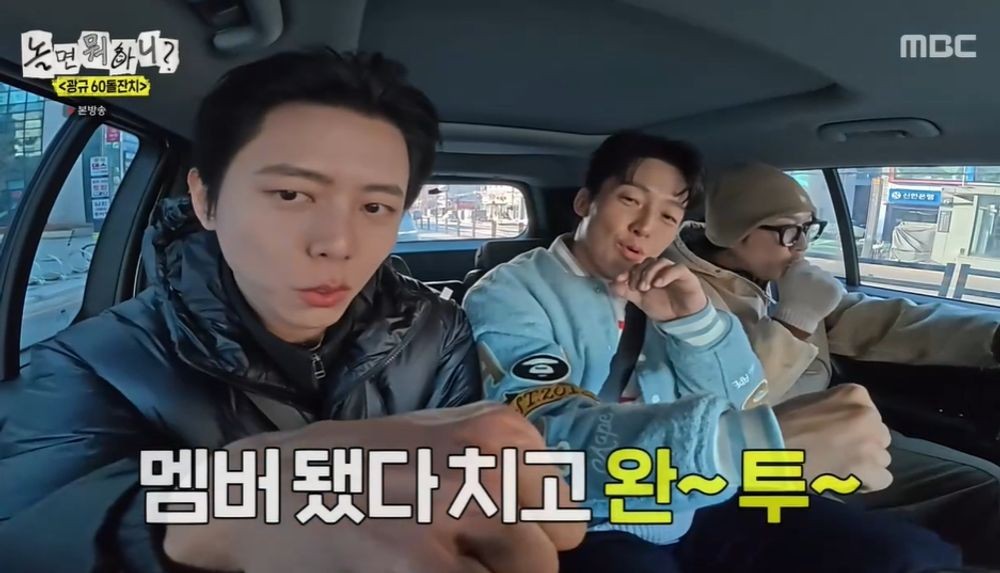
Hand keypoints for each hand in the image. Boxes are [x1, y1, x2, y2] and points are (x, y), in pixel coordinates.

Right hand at [164, 402, 585, 572]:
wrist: (256, 493)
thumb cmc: (349, 468)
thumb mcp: (435, 436)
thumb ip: (499, 464)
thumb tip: (559, 515)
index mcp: (495, 427)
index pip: (564, 503)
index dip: (527, 528)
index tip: (486, 534)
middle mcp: (486, 460)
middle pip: (559, 543)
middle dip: (517, 559)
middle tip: (457, 550)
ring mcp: (456, 513)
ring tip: (429, 559)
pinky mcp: (421, 568)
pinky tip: (410, 569)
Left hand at [611, 258, 707, 321]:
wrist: (683, 319)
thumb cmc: (663, 307)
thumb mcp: (641, 301)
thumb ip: (627, 292)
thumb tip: (612, 284)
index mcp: (650, 274)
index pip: (637, 266)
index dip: (627, 271)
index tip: (620, 280)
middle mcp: (662, 270)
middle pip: (648, 262)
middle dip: (638, 273)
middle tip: (636, 288)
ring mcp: (674, 271)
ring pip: (661, 262)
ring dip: (650, 273)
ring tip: (645, 287)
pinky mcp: (687, 276)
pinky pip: (677, 269)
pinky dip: (666, 274)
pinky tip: (658, 284)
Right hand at [773, 260, 844, 334]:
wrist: (798, 317)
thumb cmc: (788, 301)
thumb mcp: (783, 280)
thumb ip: (791, 269)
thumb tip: (798, 262)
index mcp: (799, 266)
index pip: (805, 263)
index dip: (803, 273)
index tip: (802, 282)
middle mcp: (814, 269)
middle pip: (817, 270)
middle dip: (814, 278)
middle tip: (810, 290)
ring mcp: (827, 278)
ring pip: (827, 277)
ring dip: (824, 284)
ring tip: (817, 296)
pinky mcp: (836, 288)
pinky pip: (836, 285)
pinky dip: (832, 291)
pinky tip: (825, 299)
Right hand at [773, 384, 891, 492]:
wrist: (772, 446)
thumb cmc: (784, 423)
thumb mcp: (814, 402)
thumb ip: (836, 410)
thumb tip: (844, 427)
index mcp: (855, 394)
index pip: (869, 415)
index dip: (853, 429)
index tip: (834, 436)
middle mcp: (869, 415)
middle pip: (879, 436)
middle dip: (864, 445)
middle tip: (837, 453)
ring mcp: (871, 442)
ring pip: (882, 458)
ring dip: (864, 464)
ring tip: (839, 468)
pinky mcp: (869, 467)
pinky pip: (883, 479)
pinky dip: (867, 483)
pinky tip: (846, 479)